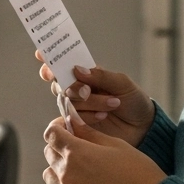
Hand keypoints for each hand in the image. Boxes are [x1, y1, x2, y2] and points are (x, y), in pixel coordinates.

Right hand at [36, 51, 155, 146]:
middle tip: (88, 90)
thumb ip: (100, 75)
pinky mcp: (78, 125)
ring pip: (68, 101)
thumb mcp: (122, 83)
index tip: (41, 55)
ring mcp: (77, 107)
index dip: (49, 58)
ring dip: (90, 102)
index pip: (63, 63)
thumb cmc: (134, 101)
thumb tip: (77, 69)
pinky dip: (87, 116)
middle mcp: (78, 89)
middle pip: (60, 83)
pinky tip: (102, 116)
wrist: (143, 128)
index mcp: (87, 73)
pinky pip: (70, 119)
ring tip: (113, 105)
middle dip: (73, 86)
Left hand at [42, 112, 165, 183]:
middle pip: (49, 154)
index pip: (51, 134)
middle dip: (61, 147)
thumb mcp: (116, 145)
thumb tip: (72, 122)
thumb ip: (89, 133)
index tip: (66, 128)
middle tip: (79, 149)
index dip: (58, 127)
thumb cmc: (138, 172)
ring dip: (59, 170)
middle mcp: (67, 174)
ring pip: (49, 176)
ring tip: (80, 171)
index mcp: (77, 152)